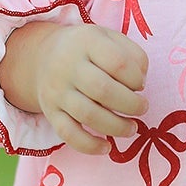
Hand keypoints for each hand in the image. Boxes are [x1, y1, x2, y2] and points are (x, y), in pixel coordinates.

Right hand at [2, 22, 149, 155]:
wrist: (44, 56)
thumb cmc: (89, 50)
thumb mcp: (111, 38)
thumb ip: (134, 55)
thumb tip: (141, 83)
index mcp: (87, 42)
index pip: (117, 62)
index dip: (136, 78)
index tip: (140, 85)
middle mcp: (68, 66)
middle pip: (103, 90)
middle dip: (131, 104)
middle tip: (142, 108)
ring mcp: (57, 91)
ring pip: (88, 115)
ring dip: (116, 127)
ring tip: (132, 128)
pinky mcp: (50, 113)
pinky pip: (68, 134)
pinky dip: (89, 146)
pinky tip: (106, 147)